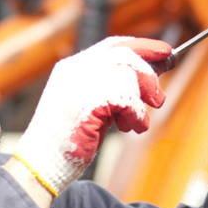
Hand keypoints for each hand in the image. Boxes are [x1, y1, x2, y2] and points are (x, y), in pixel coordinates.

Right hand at [13, 36, 167, 195]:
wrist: (43, 162)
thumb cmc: (69, 139)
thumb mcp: (92, 105)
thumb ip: (113, 88)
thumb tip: (150, 77)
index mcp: (73, 67)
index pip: (113, 45)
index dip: (142, 46)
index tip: (165, 52)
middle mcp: (75, 70)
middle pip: (125, 55)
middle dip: (148, 75)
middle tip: (158, 99)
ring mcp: (79, 84)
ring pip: (128, 77)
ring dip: (140, 103)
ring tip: (134, 123)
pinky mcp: (87, 103)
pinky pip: (127, 100)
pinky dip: (136, 116)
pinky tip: (131, 128)